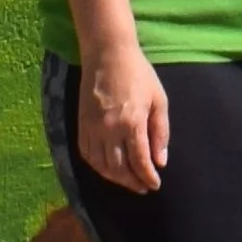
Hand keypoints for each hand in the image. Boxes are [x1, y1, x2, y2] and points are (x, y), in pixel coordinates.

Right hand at [78, 59, 169, 194]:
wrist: (107, 54)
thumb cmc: (138, 74)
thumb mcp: (159, 100)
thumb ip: (160, 132)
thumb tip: (160, 161)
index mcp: (132, 123)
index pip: (140, 161)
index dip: (148, 177)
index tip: (154, 185)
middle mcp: (110, 129)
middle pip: (119, 169)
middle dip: (132, 182)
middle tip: (142, 187)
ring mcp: (92, 128)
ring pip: (101, 165)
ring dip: (115, 178)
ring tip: (128, 181)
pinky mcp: (81, 124)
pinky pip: (87, 154)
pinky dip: (97, 167)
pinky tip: (108, 168)